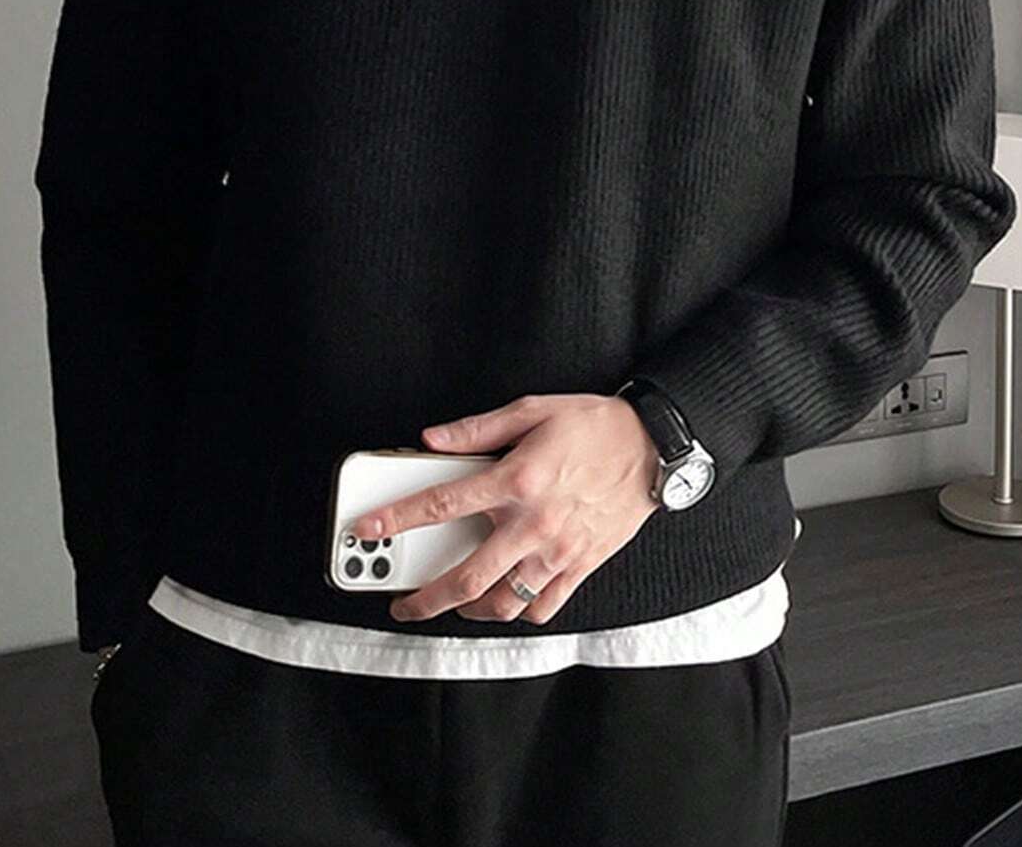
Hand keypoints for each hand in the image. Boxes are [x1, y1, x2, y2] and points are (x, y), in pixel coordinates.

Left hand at [345, 392, 662, 625]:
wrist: (653, 446)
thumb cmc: (593, 425)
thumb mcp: (531, 410)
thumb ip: (477, 429)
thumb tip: (432, 440)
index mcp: (516, 480)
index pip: (443, 504)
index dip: (398, 519)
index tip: (368, 530)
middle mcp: (533, 523)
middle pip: (466, 577)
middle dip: (424, 599)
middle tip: (402, 605)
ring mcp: (557, 551)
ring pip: (501, 602)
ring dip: (467, 610)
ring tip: (450, 602)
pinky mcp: (580, 566)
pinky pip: (541, 607)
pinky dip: (516, 612)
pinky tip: (502, 600)